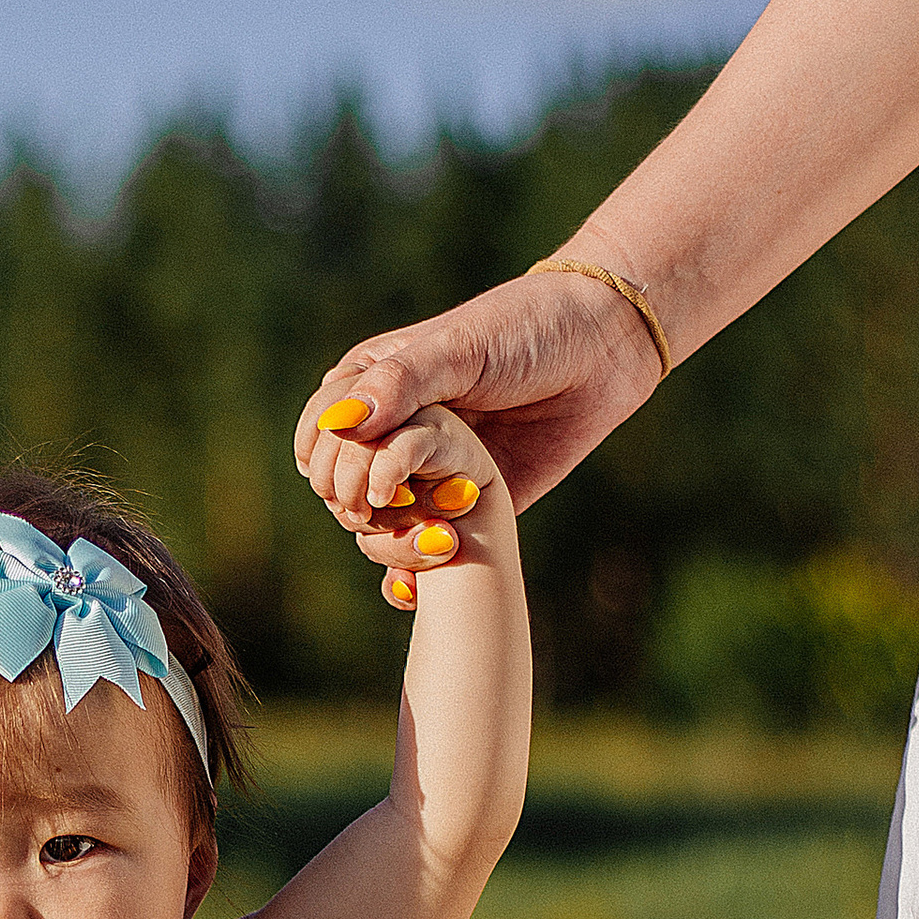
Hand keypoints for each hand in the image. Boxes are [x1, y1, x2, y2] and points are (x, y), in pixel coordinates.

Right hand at [295, 266, 660, 539]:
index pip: (319, 434)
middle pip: (335, 487)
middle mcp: (387, 432)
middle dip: (360, 503)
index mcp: (370, 384)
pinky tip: (413, 589)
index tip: (374, 471)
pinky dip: (407, 575)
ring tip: (439, 532)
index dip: (333, 461)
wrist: (599, 353)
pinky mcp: (456, 509)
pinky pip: (415, 552)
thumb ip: (399, 385)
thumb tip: (341, 425)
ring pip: (370, 527)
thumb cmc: (524, 330)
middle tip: (405, 501)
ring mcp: (421, 474)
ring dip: (390, 541)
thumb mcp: (458, 349)